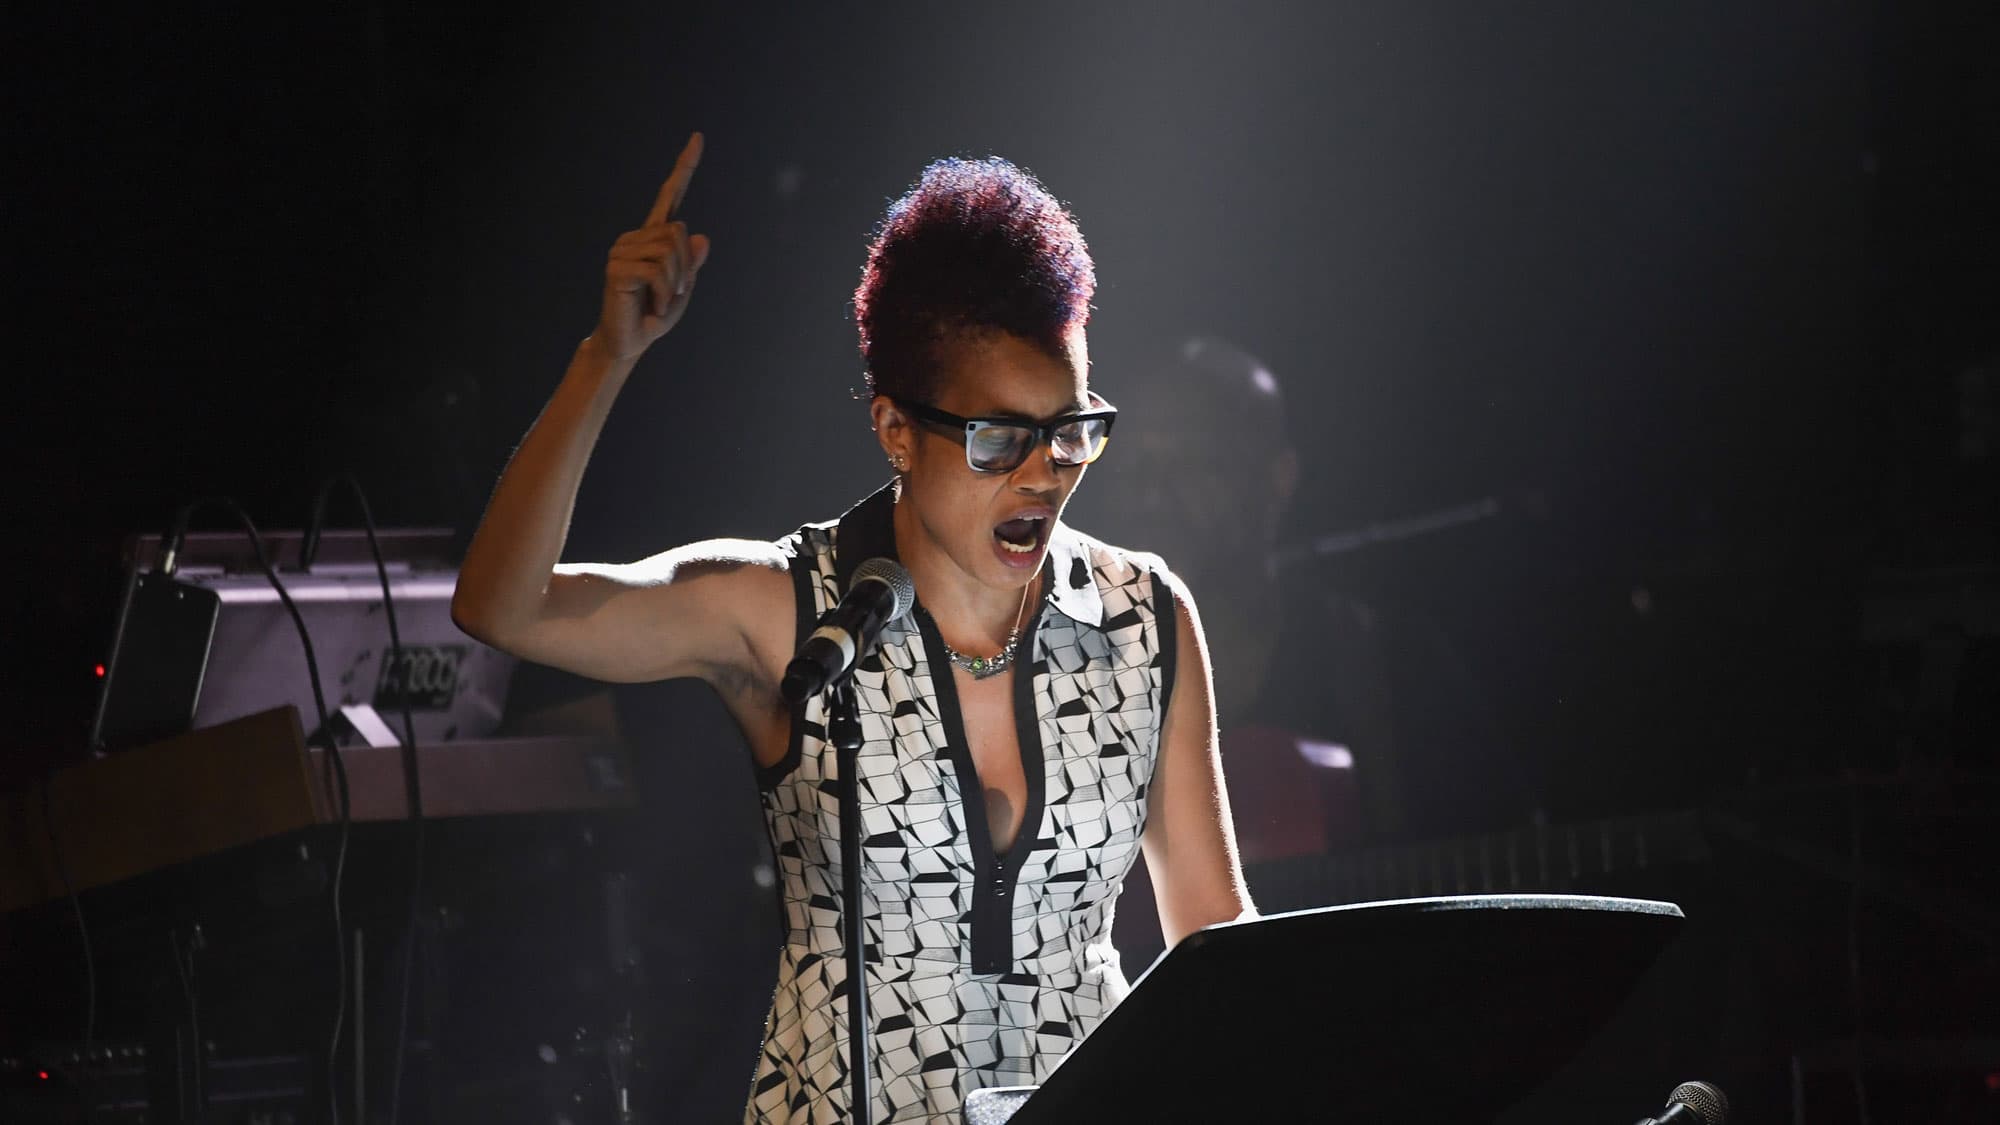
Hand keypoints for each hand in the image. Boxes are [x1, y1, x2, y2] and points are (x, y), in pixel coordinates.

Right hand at [593, 132, 710, 362]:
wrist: (629, 342)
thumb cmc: (653, 317)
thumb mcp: (682, 290)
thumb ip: (691, 266)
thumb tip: (703, 238)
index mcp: (653, 237)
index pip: (671, 194)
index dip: (685, 166)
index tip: (698, 138)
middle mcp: (635, 237)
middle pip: (679, 231)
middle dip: (686, 266)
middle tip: (675, 293)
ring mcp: (622, 249)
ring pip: (670, 251)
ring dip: (675, 283)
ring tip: (661, 301)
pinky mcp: (616, 267)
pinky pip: (657, 272)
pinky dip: (665, 293)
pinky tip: (653, 305)